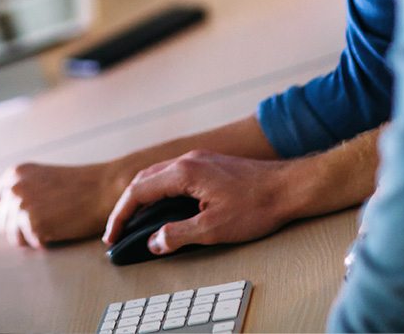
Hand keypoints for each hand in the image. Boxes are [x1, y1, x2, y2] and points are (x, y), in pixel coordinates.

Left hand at [0, 162, 122, 247]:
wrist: (104, 189)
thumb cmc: (78, 186)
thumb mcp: (42, 178)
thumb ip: (21, 189)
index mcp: (14, 174)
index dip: (6, 213)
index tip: (22, 217)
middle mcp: (13, 188)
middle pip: (2, 222)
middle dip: (20, 228)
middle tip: (45, 224)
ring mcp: (22, 206)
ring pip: (13, 237)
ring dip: (31, 237)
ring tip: (52, 227)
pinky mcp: (33, 224)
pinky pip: (31, 244)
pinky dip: (45, 243)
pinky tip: (59, 230)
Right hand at [103, 150, 296, 255]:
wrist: (290, 187)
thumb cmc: (256, 206)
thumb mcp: (214, 228)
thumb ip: (179, 235)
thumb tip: (154, 242)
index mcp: (183, 173)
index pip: (138, 191)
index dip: (121, 215)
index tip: (112, 235)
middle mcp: (186, 160)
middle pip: (143, 180)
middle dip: (127, 205)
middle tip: (118, 230)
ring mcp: (198, 160)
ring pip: (158, 175)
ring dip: (142, 196)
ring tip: (136, 219)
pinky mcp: (209, 164)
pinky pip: (173, 174)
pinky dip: (159, 191)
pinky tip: (164, 205)